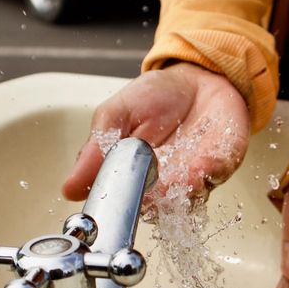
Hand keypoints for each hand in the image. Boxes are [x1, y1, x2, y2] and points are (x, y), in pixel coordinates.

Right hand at [63, 63, 249, 202]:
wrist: (198, 78)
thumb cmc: (154, 97)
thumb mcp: (114, 115)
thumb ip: (96, 150)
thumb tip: (68, 188)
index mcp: (130, 178)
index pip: (119, 204)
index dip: (115, 206)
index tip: (111, 199)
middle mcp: (160, 187)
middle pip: (152, 209)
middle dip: (148, 200)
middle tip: (141, 187)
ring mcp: (191, 181)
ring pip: (183, 201)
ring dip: (177, 190)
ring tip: (169, 176)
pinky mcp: (219, 168)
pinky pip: (213, 176)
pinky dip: (206, 172)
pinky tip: (199, 164)